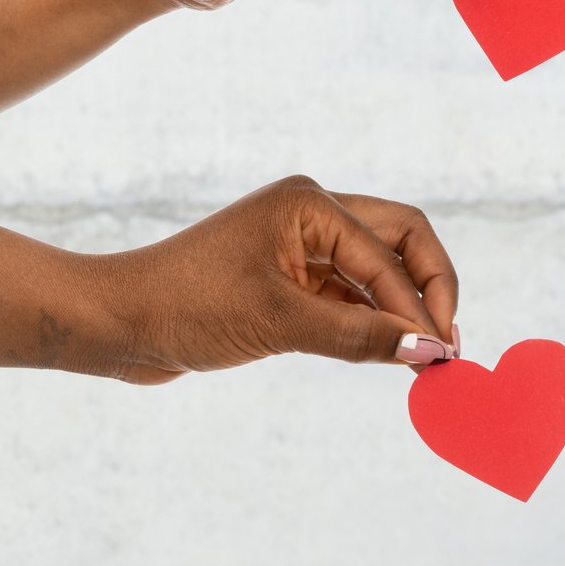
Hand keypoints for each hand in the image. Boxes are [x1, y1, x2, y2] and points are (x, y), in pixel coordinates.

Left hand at [87, 177, 458, 384]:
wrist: (118, 323)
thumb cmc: (186, 307)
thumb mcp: (279, 324)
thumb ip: (359, 337)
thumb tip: (427, 351)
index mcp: (310, 204)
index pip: (392, 251)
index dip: (420, 304)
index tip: (440, 355)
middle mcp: (312, 215)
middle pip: (401, 243)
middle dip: (428, 291)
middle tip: (446, 346)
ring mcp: (301, 248)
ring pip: (378, 274)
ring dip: (401, 313)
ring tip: (425, 361)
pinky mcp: (290, 283)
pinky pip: (350, 299)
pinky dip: (372, 325)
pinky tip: (389, 356)